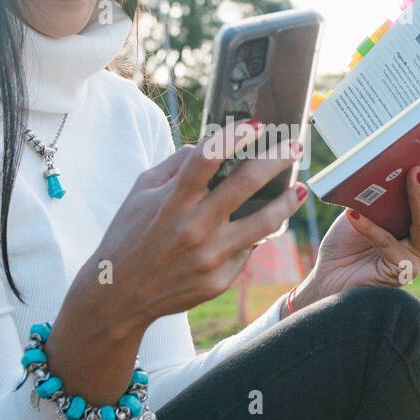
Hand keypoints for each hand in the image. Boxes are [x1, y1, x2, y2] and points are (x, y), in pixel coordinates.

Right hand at [77, 119, 304, 331]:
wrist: (119, 295)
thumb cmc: (129, 236)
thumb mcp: (141, 192)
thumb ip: (175, 165)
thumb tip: (211, 144)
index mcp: (172, 201)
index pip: (208, 157)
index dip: (235, 136)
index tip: (256, 124)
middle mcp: (194, 228)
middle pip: (246, 184)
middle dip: (277, 159)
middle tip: (294, 146)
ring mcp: (210, 257)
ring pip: (264, 223)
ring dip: (287, 201)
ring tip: (299, 188)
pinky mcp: (219, 280)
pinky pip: (247, 251)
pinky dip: (256, 235)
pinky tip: (261, 225)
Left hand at [288, 162, 419, 310]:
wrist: (327, 276)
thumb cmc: (344, 243)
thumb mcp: (363, 208)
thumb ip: (380, 193)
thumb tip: (391, 164)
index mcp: (417, 224)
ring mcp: (414, 257)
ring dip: (418, 198)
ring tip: (412, 174)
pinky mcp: (401, 271)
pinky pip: (388, 243)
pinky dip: (369, 228)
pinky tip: (353, 215)